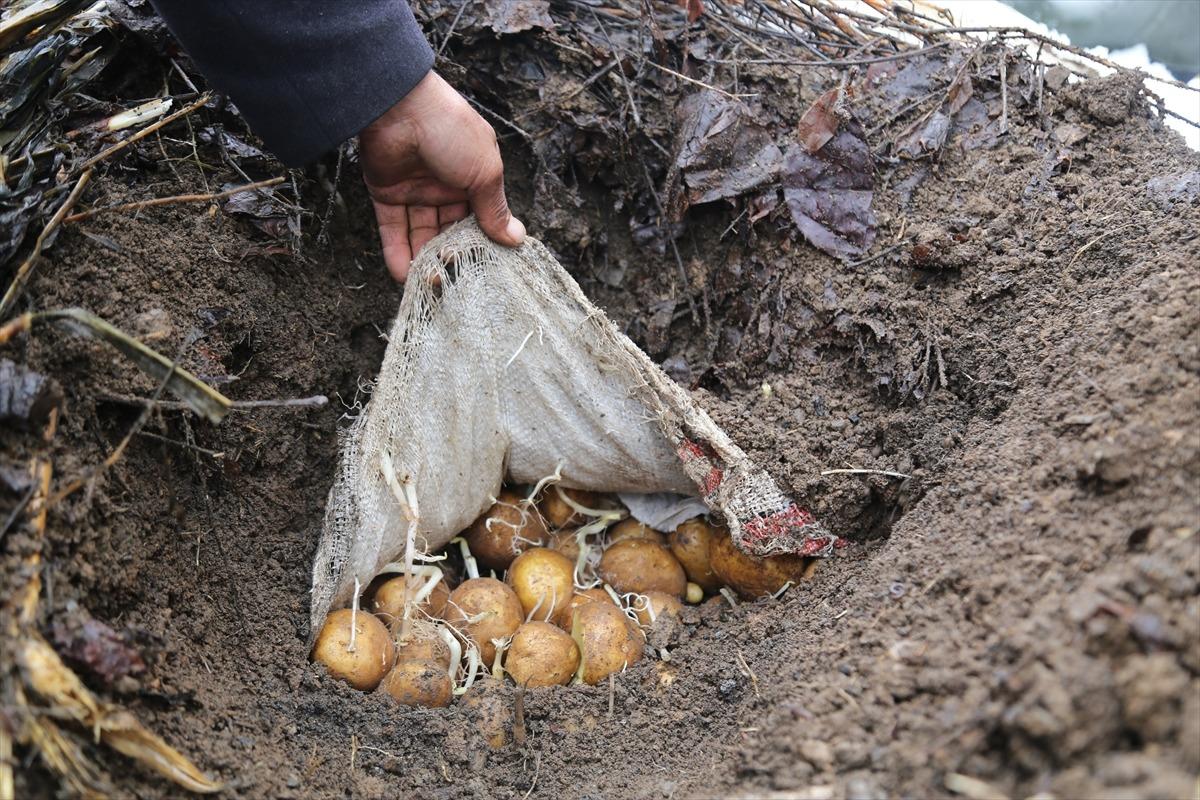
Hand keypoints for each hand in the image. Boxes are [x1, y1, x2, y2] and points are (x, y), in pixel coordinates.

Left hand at [359, 71, 525, 280]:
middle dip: (451, 255)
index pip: (480, 217)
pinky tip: (403, 276)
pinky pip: (393, 229)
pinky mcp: (386, 193)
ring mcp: (415, 190)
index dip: (481, 241)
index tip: (484, 267)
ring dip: (424, 259)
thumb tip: (516, 239)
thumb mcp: (484, 172)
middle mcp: (445, 185)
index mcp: (474, 175)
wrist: (398, 106)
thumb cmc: (451, 130)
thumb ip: (495, 209)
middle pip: (450, 229)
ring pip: (421, 233)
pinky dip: (397, 252)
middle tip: (452, 278)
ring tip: (428, 284)